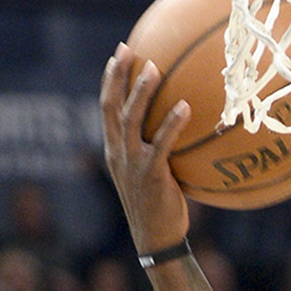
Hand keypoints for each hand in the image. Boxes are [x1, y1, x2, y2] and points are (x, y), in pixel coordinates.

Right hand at [99, 43, 190, 255]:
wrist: (156, 240)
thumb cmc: (158, 208)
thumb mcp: (149, 174)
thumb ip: (154, 149)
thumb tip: (177, 126)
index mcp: (114, 151)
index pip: (106, 108)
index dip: (110, 80)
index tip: (117, 55)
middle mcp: (118, 153)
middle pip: (112, 106)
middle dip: (117, 75)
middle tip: (128, 49)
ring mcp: (132, 164)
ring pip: (131, 120)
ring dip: (140, 92)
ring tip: (153, 69)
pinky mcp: (151, 175)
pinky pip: (161, 144)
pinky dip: (172, 124)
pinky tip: (184, 106)